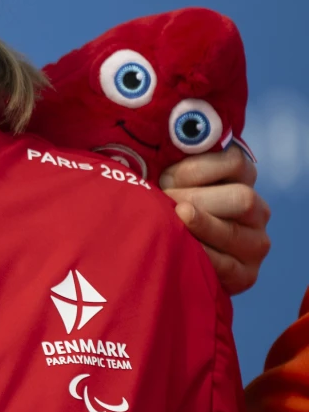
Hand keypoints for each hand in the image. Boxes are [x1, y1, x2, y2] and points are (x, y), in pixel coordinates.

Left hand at [160, 145, 270, 294]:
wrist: (156, 252)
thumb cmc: (157, 203)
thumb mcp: (163, 177)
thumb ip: (167, 159)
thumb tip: (156, 137)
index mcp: (241, 179)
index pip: (235, 162)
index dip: (195, 169)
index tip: (165, 176)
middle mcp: (256, 209)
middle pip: (241, 197)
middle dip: (194, 200)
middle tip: (164, 203)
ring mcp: (255, 242)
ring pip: (234, 231)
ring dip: (197, 227)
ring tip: (170, 222)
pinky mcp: (246, 273)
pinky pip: (228, 266)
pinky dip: (200, 256)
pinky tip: (180, 249)